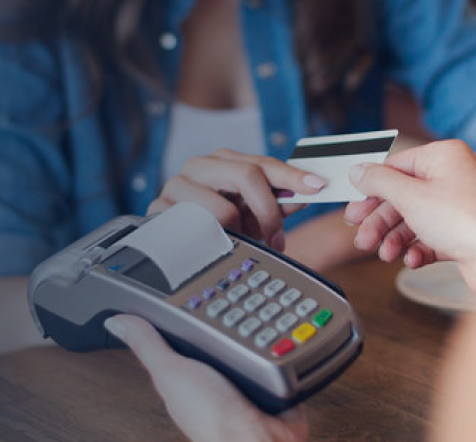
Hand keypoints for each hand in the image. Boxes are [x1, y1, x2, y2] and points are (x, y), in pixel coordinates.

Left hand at [104, 315, 309, 441]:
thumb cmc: (210, 420)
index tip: (189, 289)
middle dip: (228, 315)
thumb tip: (117, 322)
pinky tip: (279, 340)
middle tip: (233, 295)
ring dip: (258, 330)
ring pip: (250, 341)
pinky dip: (282, 347)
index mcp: (184, 374)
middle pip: (218, 334)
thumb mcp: (170, 371)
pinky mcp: (271, 383)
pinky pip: (278, 356)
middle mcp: (214, 377)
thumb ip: (147, 345)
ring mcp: (244, 381)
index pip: (180, 334)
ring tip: (258, 315)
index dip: (184, 312)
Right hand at [149, 149, 324, 251]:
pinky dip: (213, 241)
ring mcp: (176, 185)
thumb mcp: (250, 215)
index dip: (292, 175)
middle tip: (277, 238)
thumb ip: (276, 203)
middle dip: (269, 210)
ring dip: (239, 231)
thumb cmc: (214, 225)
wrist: (170, 243)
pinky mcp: (159, 210)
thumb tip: (304, 194)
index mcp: (221, 160)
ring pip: (223, 208)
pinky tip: (213, 246)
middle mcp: (198, 166)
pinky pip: (197, 230)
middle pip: (246, 175)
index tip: (316, 187)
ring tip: (236, 242)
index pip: (262, 163)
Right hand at [344, 140, 475, 291]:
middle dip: (380, 222)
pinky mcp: (461, 233)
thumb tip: (358, 170)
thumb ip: (379, 182)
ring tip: (385, 254)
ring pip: (412, 220)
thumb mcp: (410, 196)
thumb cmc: (464, 222)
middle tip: (363, 238)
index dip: (372, 190)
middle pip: (401, 197)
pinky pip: (428, 238)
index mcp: (443, 157)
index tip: (355, 209)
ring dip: (394, 239)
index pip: (395, 167)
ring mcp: (457, 206)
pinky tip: (411, 259)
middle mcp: (452, 178)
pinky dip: (416, 249)